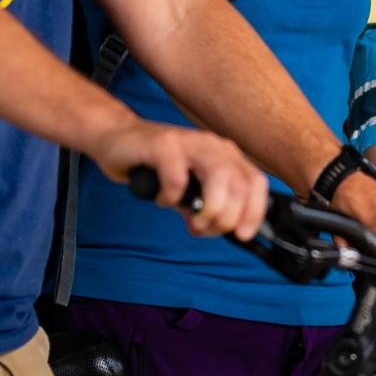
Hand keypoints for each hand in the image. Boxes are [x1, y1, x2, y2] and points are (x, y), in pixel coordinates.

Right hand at [93, 120, 267, 239]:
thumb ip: (208, 207)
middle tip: (203, 229)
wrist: (120, 140)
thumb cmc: (159, 168)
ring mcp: (190, 141)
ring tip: (191, 220)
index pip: (255, 182)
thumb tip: (221, 230)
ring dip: (209, 208)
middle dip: (226, 217)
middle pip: (240, 184)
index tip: (242, 235)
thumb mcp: (191, 191)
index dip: (254, 211)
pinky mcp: (163, 144)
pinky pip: (177, 177)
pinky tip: (162, 199)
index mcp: (226, 155)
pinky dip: (172, 198)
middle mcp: (213, 145)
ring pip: (218, 176)